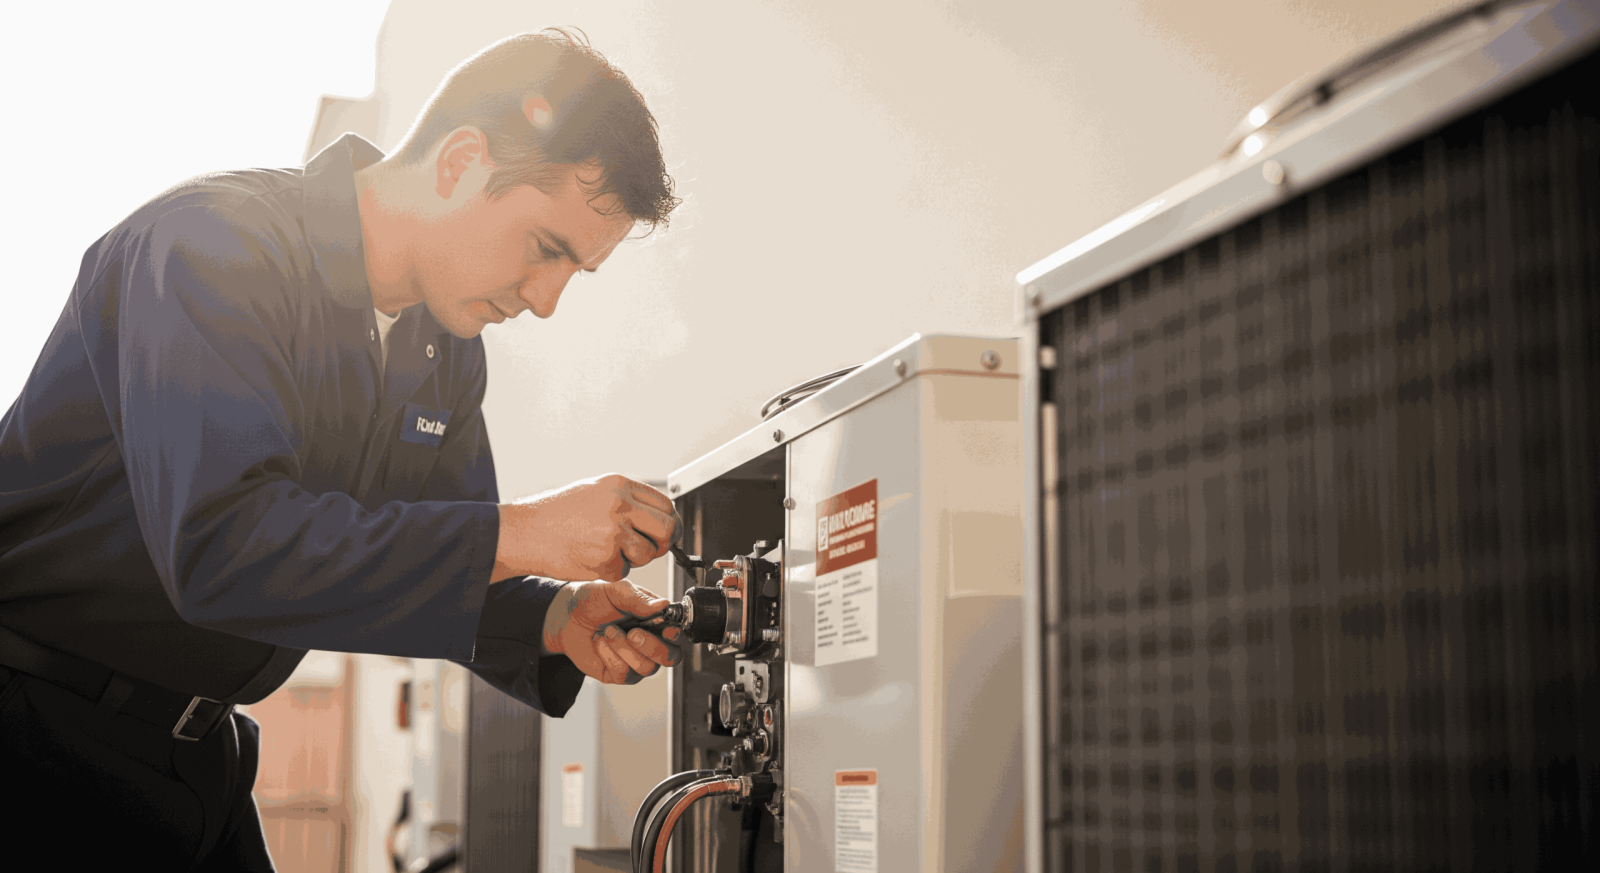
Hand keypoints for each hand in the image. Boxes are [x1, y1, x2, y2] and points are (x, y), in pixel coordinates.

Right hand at [494, 473, 679, 581]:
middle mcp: (620, 505)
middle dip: (661, 544)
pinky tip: (591, 558)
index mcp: (620, 485)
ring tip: (607, 551)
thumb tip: (658, 517)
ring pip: (647, 553)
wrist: (524, 532)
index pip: (665, 505)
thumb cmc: (554, 514)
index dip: (669, 522)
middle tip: (646, 549)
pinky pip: (624, 570)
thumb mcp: (594, 490)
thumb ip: (626, 500)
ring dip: (633, 559)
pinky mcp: (605, 557)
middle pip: (667, 529)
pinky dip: (611, 570)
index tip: (664, 533)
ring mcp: (614, 531)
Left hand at [542, 579, 683, 683]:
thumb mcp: (616, 591)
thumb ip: (640, 599)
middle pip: (671, 658)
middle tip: (633, 633)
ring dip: (625, 649)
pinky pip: (624, 673)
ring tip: (609, 632)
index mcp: (656, 620)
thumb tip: (663, 605)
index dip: (676, 635)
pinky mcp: (619, 673)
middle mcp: (650, 643)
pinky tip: (601, 643)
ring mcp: (636, 660)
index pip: (678, 634)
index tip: (666, 629)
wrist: (566, 616)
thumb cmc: (594, 600)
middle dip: (652, 647)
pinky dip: (610, 656)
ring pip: (647, 668)